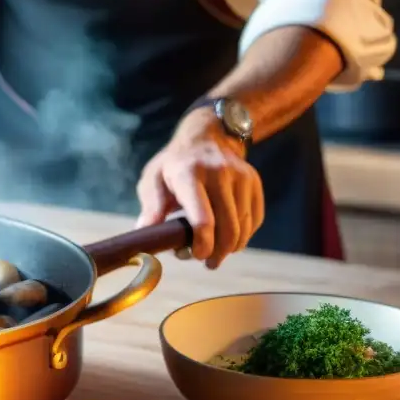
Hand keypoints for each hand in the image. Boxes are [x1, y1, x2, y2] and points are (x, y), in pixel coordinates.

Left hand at [136, 109, 264, 268]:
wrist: (207, 137)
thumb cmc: (174, 165)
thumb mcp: (153, 180)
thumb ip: (151, 208)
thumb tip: (144, 237)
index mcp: (189, 174)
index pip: (203, 217)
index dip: (203, 243)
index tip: (197, 256)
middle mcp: (219, 174)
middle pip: (228, 226)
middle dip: (219, 252)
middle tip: (208, 262)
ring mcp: (240, 177)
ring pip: (244, 226)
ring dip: (231, 247)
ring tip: (216, 251)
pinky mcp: (254, 182)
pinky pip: (254, 219)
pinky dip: (243, 235)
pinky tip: (229, 238)